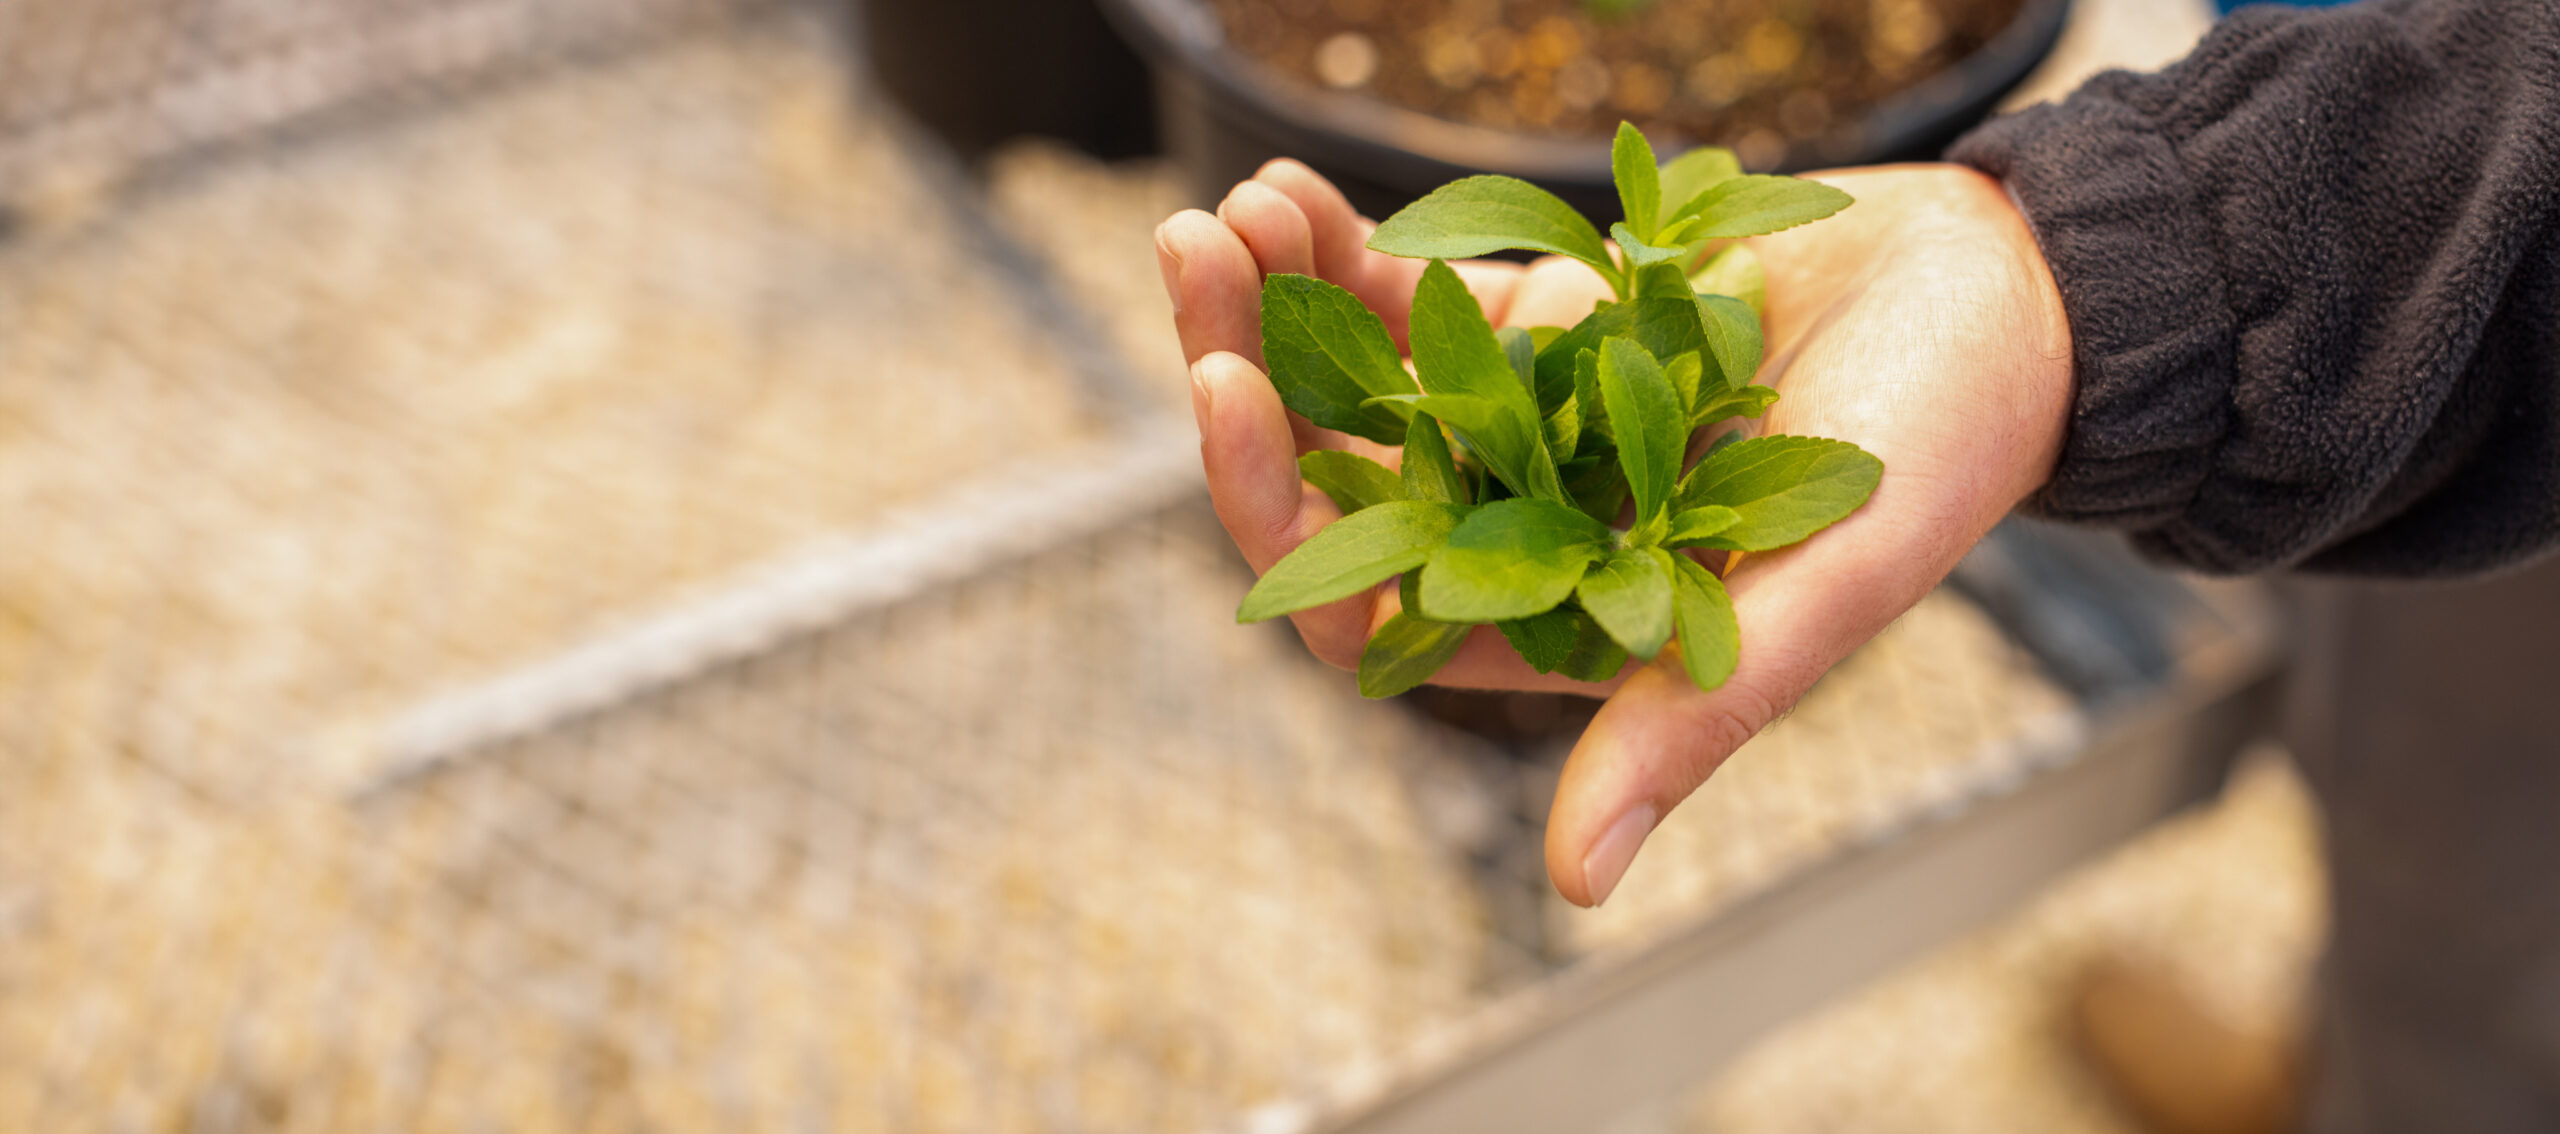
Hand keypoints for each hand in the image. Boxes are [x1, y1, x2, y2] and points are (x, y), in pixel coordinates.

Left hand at [1155, 161, 2071, 906]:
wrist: (2011, 286)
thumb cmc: (1944, 447)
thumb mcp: (1825, 586)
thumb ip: (1698, 714)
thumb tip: (1577, 881)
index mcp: (1564, 628)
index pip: (1369, 608)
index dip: (1280, 518)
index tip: (1233, 393)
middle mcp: (1519, 537)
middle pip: (1333, 487)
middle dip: (1249, 383)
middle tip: (1193, 263)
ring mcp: (1517, 427)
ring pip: (1353, 388)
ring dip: (1275, 306)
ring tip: (1225, 212)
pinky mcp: (1538, 330)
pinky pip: (1411, 307)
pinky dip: (1344, 255)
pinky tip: (1290, 197)